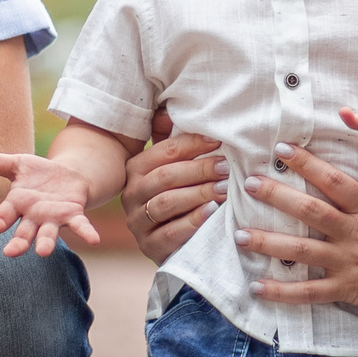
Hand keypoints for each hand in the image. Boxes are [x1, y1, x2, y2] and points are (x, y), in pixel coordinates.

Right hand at [0, 149, 101, 256]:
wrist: (68, 176)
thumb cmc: (38, 174)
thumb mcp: (18, 164)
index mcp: (17, 205)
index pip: (4, 216)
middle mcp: (34, 217)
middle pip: (24, 232)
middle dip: (18, 242)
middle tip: (10, 252)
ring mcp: (54, 218)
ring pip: (48, 234)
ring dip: (45, 243)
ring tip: (42, 252)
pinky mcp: (73, 214)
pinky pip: (80, 225)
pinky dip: (87, 233)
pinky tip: (94, 240)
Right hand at [122, 111, 227, 263]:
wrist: (172, 244)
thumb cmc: (177, 197)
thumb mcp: (172, 168)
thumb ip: (170, 141)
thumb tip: (170, 110)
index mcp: (135, 169)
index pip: (164, 151)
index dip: (193, 144)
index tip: (219, 140)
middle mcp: (131, 194)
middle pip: (165, 177)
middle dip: (199, 169)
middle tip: (226, 166)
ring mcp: (137, 222)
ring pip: (166, 203)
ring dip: (198, 194)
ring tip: (225, 188)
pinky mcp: (149, 247)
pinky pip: (170, 232)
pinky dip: (193, 220)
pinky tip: (212, 212)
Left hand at [234, 143, 357, 323]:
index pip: (334, 180)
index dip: (306, 163)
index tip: (281, 149)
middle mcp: (357, 233)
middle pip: (310, 210)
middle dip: (276, 195)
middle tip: (249, 183)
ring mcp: (351, 263)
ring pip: (301, 250)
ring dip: (267, 242)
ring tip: (239, 235)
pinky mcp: (350, 290)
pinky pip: (309, 292)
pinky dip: (282, 292)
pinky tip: (257, 287)